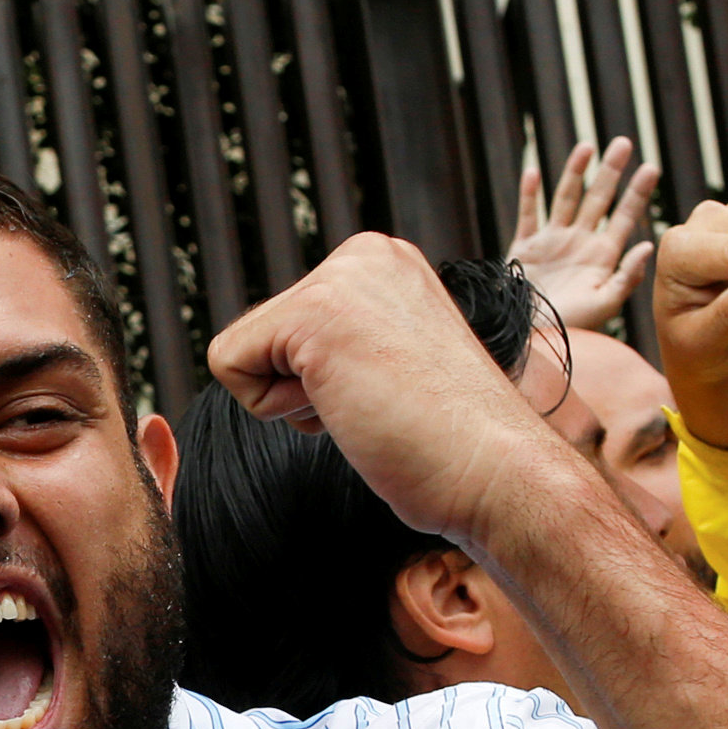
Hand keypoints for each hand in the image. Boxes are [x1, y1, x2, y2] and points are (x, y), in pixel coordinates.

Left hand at [206, 234, 594, 550]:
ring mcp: (340, 278)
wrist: (498, 473)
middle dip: (305, 389)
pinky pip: (229, 365)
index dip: (324, 381)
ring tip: (372, 405)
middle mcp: (363, 255)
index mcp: (385, 264)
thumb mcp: (394, 366)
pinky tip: (348, 408)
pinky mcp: (313, 315)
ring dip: (296, 402)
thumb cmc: (455, 445)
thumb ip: (348, 346)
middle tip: (381, 404)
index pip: (291, 325)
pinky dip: (275, 408)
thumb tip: (291, 364)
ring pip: (245, 351)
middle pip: (263, 335)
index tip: (393, 393)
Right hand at [506, 139, 657, 331]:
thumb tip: (649, 245)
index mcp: (603, 256)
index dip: (637, 193)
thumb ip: (627, 276)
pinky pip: (528, 215)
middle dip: (610, 171)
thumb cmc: (573, 328)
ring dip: (575, 172)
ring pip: (566, 198)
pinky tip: (534, 171)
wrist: (532, 339)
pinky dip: (530, 194)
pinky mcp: (525, 247)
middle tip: (623, 143)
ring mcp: (553, 242)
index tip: (650, 167)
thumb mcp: (606, 304)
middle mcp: (580, 243)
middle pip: (598, 199)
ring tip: (587, 146)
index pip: (624, 217)